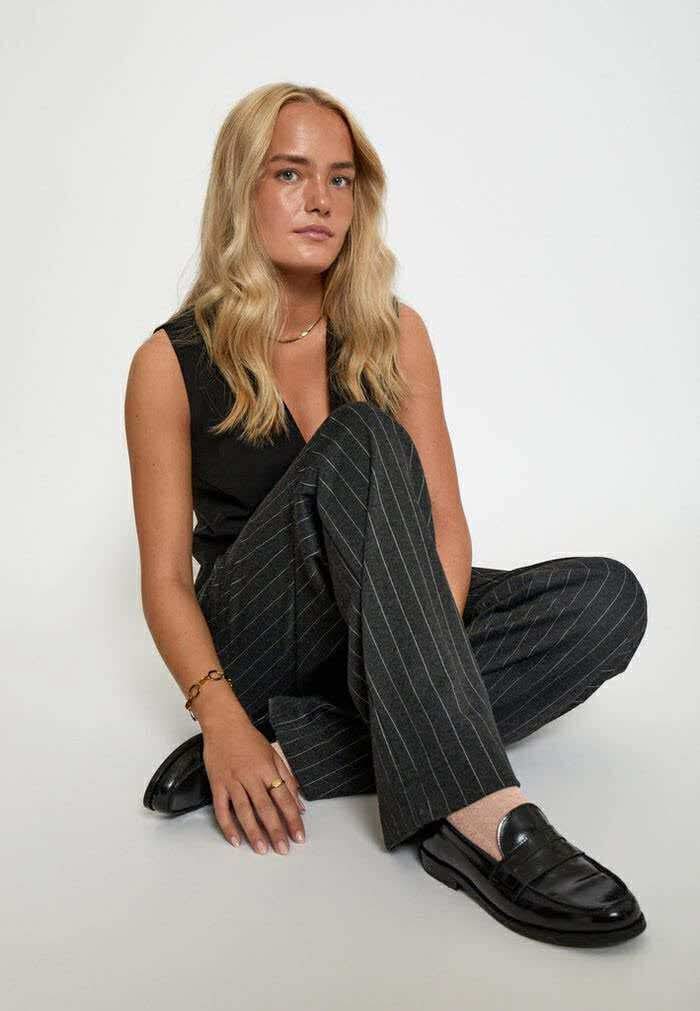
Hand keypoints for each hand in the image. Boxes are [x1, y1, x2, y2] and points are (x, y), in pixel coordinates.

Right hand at [202, 720, 305, 854]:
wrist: (223, 725)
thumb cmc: (249, 739)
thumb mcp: (274, 754)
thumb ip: (287, 779)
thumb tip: (299, 804)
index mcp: (267, 768)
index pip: (284, 798)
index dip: (292, 818)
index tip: (299, 836)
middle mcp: (250, 776)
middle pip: (265, 807)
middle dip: (276, 830)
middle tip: (283, 849)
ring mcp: (232, 781)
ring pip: (244, 811)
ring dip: (254, 832)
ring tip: (262, 849)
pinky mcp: (217, 784)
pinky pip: (222, 809)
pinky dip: (228, 826)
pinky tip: (235, 840)